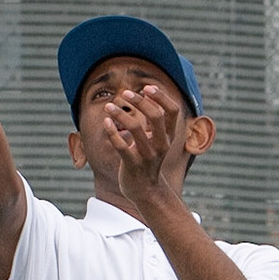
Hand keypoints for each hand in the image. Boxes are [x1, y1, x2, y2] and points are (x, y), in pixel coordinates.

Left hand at [102, 84, 183, 198]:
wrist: (145, 191)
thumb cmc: (148, 160)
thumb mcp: (156, 140)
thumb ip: (154, 121)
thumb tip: (145, 94)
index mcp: (169, 137)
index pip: (172, 111)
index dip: (161, 96)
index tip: (146, 88)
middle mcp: (161, 145)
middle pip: (155, 116)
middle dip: (139, 101)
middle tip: (124, 93)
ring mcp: (147, 155)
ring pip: (135, 128)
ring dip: (120, 114)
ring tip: (108, 106)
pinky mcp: (132, 164)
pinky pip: (120, 145)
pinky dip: (111, 132)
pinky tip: (105, 122)